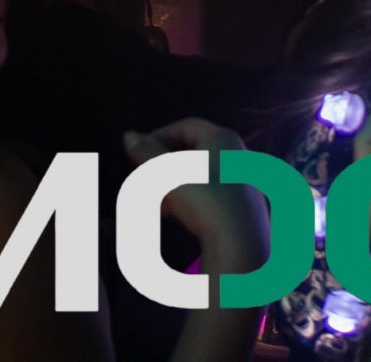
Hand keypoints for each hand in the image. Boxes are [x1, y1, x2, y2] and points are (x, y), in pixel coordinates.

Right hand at [122, 120, 267, 275]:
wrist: (239, 243)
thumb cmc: (204, 198)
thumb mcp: (170, 174)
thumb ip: (148, 154)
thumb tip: (129, 135)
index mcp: (224, 138)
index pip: (186, 126)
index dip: (159, 136)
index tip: (139, 153)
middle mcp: (236, 154)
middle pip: (192, 151)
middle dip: (163, 165)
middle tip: (144, 180)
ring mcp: (241, 180)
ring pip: (198, 174)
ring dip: (172, 184)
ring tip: (153, 201)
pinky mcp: (241, 204)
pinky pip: (208, 193)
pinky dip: (187, 197)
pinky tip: (172, 214)